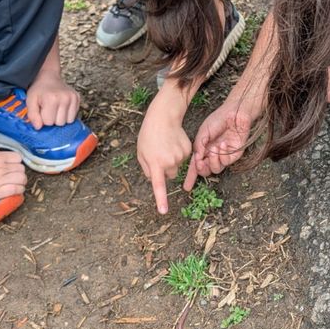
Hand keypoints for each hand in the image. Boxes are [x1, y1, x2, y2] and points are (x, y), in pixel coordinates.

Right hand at [0, 147, 25, 204]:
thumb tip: (0, 153)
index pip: (17, 158)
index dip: (16, 162)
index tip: (13, 167)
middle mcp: (0, 168)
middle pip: (21, 169)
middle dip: (19, 172)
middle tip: (14, 176)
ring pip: (21, 179)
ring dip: (21, 182)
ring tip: (17, 184)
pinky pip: (16, 190)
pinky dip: (19, 190)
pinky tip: (16, 190)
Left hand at [26, 73, 80, 128]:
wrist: (48, 77)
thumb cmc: (39, 90)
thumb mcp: (30, 101)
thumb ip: (32, 115)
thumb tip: (39, 127)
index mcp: (51, 99)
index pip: (49, 122)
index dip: (43, 119)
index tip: (42, 110)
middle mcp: (65, 98)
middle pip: (60, 123)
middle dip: (53, 119)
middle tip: (49, 109)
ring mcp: (73, 98)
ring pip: (68, 121)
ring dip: (61, 118)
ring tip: (56, 108)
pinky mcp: (78, 98)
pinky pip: (74, 116)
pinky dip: (67, 115)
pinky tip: (62, 107)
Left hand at [137, 97, 192, 213]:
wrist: (164, 117)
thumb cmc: (149, 135)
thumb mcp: (141, 153)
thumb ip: (146, 169)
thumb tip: (155, 179)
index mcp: (155, 163)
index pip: (158, 185)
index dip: (161, 199)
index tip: (163, 211)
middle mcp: (170, 162)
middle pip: (170, 175)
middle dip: (165, 168)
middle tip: (160, 154)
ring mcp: (180, 157)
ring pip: (177, 166)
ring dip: (172, 159)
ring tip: (166, 145)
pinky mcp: (188, 151)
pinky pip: (183, 158)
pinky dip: (179, 153)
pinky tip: (174, 142)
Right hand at [185, 100, 254, 190]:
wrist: (233, 113)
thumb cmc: (218, 120)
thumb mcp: (203, 133)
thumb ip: (198, 146)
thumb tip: (196, 160)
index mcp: (204, 150)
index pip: (197, 166)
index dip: (191, 177)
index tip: (186, 187)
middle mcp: (213, 155)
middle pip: (207, 171)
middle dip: (202, 169)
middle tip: (200, 163)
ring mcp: (224, 156)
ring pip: (216, 169)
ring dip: (213, 161)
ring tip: (213, 148)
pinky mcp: (235, 154)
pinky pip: (226, 162)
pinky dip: (223, 155)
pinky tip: (222, 144)